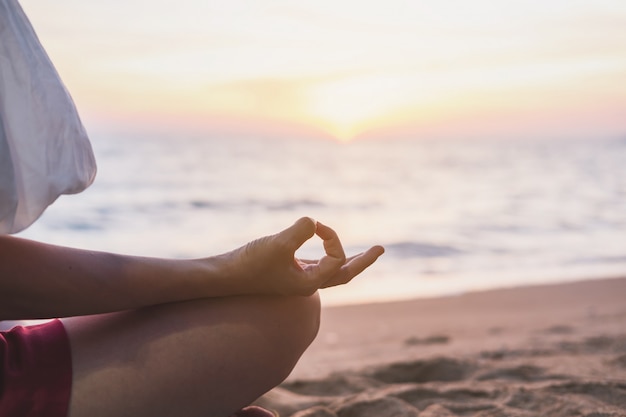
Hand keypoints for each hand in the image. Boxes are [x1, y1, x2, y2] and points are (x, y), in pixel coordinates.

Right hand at [221, 217, 383, 295]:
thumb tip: (313, 222)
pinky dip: (325, 254)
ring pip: (330, 271)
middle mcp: (307, 284)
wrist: (222, 278)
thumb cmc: (249, 264)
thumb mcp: (276, 244)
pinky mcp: (285, 271)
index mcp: (310, 283)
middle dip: (363, 261)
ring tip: (364, 254)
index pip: (337, 259)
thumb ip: (299, 231)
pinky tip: (323, 245)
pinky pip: (314, 264)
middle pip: (344, 274)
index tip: (316, 226)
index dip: (333, 238)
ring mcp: (296, 278)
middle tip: (382, 249)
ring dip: (347, 260)